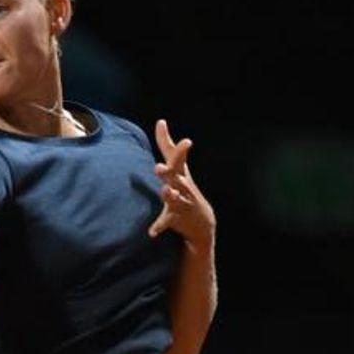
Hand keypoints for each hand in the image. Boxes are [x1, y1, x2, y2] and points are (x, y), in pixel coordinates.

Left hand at [148, 119, 214, 246]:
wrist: (203, 221)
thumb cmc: (184, 186)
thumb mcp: (178, 166)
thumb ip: (166, 144)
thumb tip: (161, 121)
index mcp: (180, 173)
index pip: (179, 159)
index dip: (181, 150)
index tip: (186, 141)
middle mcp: (182, 186)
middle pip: (175, 177)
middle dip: (168, 172)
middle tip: (158, 167)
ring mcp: (181, 202)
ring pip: (174, 198)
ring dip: (168, 195)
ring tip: (164, 191)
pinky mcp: (176, 218)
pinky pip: (166, 222)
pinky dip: (159, 227)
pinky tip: (151, 232)